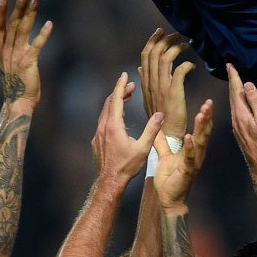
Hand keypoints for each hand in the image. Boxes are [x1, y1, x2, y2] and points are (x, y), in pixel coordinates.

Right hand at [0, 0, 53, 108]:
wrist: (19, 102)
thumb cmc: (16, 83)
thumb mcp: (10, 63)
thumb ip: (13, 48)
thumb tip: (18, 32)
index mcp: (0, 51)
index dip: (0, 12)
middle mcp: (7, 52)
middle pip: (12, 24)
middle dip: (18, 7)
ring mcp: (17, 57)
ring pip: (23, 31)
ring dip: (30, 14)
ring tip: (36, 0)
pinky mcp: (28, 63)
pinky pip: (37, 45)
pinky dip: (43, 34)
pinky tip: (50, 24)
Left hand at [92, 72, 164, 187]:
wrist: (110, 181)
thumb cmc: (127, 166)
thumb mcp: (143, 147)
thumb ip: (152, 129)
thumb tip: (160, 114)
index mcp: (114, 126)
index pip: (116, 99)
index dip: (120, 85)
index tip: (124, 75)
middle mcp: (103, 127)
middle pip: (109, 103)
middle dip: (120, 92)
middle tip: (131, 86)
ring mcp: (98, 134)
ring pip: (105, 112)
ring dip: (115, 103)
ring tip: (126, 98)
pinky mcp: (97, 141)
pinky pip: (103, 121)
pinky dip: (111, 113)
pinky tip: (119, 118)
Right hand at [139, 29, 194, 138]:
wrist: (167, 136)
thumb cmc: (161, 118)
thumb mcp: (149, 99)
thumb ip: (146, 82)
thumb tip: (140, 68)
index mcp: (146, 84)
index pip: (145, 56)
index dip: (152, 42)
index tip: (159, 33)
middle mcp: (152, 83)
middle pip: (153, 54)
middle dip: (164, 40)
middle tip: (175, 34)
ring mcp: (162, 88)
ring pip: (164, 59)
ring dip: (175, 48)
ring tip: (185, 44)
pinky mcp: (173, 93)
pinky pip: (179, 71)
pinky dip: (187, 65)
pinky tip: (193, 66)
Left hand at [153, 99, 213, 208]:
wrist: (169, 200)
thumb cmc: (170, 180)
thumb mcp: (165, 157)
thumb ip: (163, 144)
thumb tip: (158, 130)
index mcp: (192, 150)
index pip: (200, 130)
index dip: (204, 117)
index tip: (207, 103)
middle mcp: (197, 155)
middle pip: (204, 133)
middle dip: (207, 118)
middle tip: (209, 103)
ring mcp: (194, 163)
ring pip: (200, 142)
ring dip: (201, 128)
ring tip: (202, 114)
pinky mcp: (187, 171)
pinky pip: (189, 157)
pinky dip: (190, 147)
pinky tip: (190, 137)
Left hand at [227, 64, 256, 176]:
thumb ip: (255, 102)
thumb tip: (247, 84)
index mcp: (241, 114)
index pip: (236, 90)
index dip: (234, 76)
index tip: (230, 64)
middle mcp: (236, 119)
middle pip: (233, 96)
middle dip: (232, 81)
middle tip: (230, 68)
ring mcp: (237, 126)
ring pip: (234, 104)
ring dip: (234, 92)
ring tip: (235, 82)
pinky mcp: (240, 131)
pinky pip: (236, 111)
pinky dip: (237, 102)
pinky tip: (240, 102)